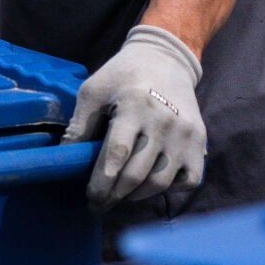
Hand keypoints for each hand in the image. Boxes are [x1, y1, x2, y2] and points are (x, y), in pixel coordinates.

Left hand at [62, 25, 206, 209]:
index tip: (89, 198)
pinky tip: (151, 182)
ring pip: (160, 182)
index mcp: (136, 105)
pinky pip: (188, 181)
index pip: (117, 154)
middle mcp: (164, 122)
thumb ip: (79, 125)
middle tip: (99, 204)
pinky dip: (168, 189)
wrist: (165, 59)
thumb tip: (65, 160)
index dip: (101, 182)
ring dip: (136, 196)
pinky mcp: (199, 142)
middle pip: (137, 174)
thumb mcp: (93, 91)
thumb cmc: (122, 76)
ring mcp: (185, 134)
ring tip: (120, 194)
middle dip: (113, 196)